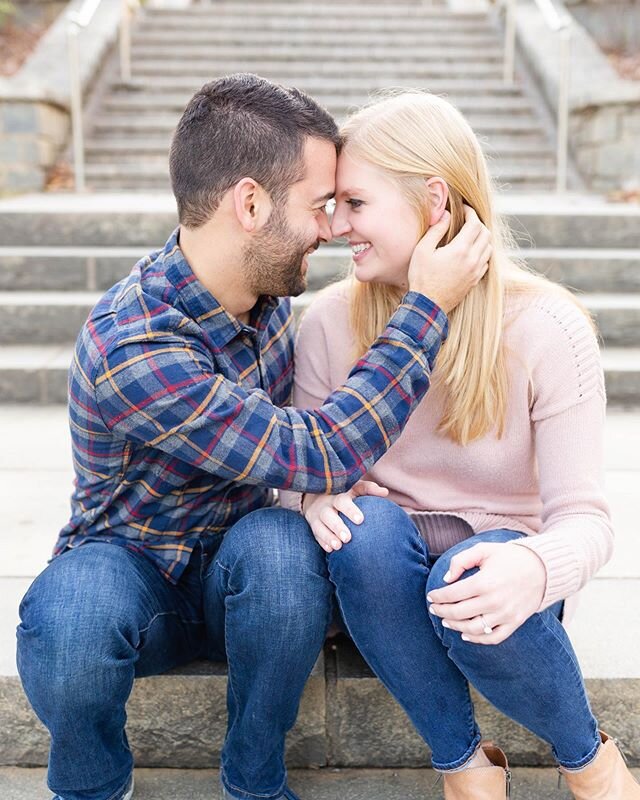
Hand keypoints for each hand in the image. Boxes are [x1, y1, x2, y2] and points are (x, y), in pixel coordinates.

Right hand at [303, 480, 388, 552]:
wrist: (318, 495)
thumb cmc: (345, 493)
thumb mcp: (355, 488)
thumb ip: (369, 489)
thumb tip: (385, 492)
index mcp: (337, 495)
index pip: (342, 501)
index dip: (350, 510)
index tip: (360, 520)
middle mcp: (325, 505)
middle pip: (328, 515)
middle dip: (337, 527)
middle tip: (348, 538)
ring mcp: (317, 516)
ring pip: (319, 526)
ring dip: (328, 537)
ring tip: (338, 546)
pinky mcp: (313, 525)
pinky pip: (315, 534)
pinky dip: (322, 542)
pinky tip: (330, 549)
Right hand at [408, 206, 491, 312]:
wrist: (428, 306)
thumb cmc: (422, 278)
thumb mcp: (422, 250)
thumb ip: (436, 230)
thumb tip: (446, 215)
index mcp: (460, 250)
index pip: (475, 224)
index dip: (470, 213)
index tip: (463, 209)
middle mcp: (472, 259)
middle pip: (485, 233)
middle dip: (477, 223)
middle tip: (466, 221)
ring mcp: (476, 271)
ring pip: (489, 247)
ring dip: (482, 238)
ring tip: (470, 235)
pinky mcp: (475, 280)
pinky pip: (486, 261)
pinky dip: (482, 252)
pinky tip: (471, 252)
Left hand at [426, 542, 546, 643]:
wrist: (543, 568)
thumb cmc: (509, 557)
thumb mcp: (483, 550)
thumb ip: (461, 560)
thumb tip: (446, 579)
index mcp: (485, 582)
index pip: (453, 594)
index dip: (438, 597)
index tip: (431, 596)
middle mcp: (494, 601)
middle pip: (459, 613)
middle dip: (442, 611)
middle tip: (434, 609)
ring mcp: (506, 614)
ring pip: (473, 629)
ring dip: (455, 626)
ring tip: (446, 620)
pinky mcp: (515, 622)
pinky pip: (493, 638)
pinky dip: (477, 640)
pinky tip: (466, 635)